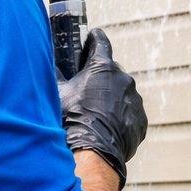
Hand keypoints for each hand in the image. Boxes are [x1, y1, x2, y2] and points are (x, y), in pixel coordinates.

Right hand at [57, 29, 146, 187]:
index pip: (100, 42)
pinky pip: (129, 114)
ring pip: (121, 94)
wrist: (91, 152)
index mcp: (102, 66)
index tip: (90, 38)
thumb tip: (49, 64)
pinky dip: (120, 118)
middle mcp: (123, 79)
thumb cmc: (71, 119)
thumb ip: (57, 75)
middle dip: (100, 77)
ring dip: (111, 99)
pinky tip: (105, 128)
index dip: (93, 39)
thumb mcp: (58, 93)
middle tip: (86, 89)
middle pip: (111, 71)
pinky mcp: (140, 120)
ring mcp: (135, 100)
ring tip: (95, 115)